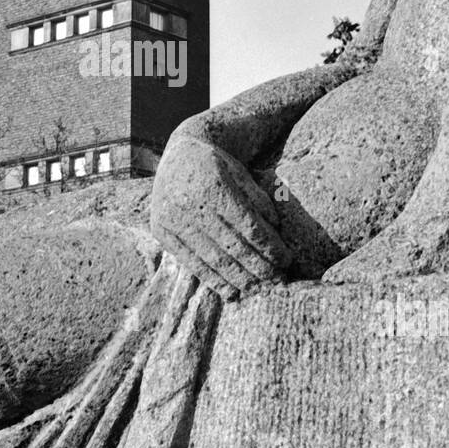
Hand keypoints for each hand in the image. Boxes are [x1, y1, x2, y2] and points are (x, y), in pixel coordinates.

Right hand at [151, 130, 291, 300]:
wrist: (180, 156)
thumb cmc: (220, 167)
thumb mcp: (243, 175)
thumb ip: (259, 201)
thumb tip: (275, 233)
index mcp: (214, 184)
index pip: (248, 226)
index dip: (269, 247)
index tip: (286, 260)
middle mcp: (189, 202)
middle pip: (231, 246)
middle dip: (258, 267)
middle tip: (277, 280)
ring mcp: (172, 218)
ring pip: (212, 258)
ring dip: (238, 278)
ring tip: (258, 289)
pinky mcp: (161, 231)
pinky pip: (191, 262)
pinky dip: (213, 279)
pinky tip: (231, 292)